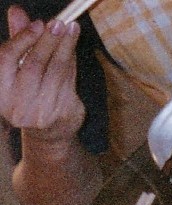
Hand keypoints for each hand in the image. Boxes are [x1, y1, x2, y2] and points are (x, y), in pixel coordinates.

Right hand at [0, 6, 84, 147]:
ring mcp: (41, 112)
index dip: (22, 39)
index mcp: (1, 92)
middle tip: (59, 22)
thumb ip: (18, 40)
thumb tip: (17, 12)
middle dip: (48, 41)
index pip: (6, 59)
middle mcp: (17, 104)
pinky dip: (72, 62)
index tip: (38, 23)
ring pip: (55, 72)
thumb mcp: (18, 68)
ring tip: (72, 28)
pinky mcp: (62, 114)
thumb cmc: (29, 93)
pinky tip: (73, 47)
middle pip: (34, 65)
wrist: (48, 133)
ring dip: (65, 48)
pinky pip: (68, 81)